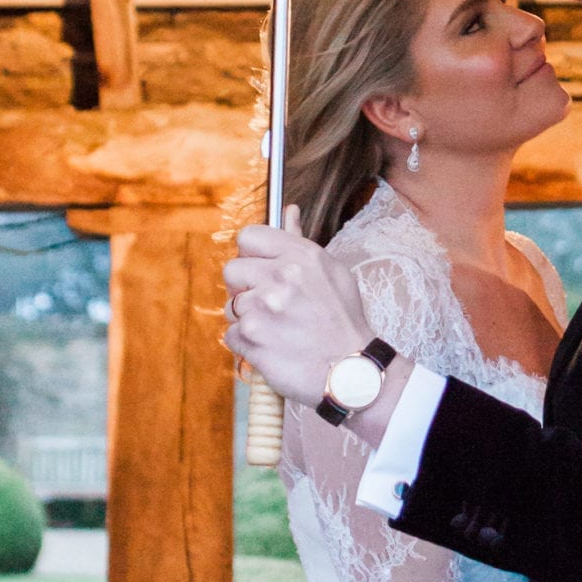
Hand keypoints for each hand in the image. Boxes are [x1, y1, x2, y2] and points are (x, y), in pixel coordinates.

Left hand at [222, 206, 374, 409]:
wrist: (351, 372)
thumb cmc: (342, 320)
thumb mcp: (331, 272)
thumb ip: (300, 241)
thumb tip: (289, 210)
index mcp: (301, 256)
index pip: (248, 237)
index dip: (251, 255)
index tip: (261, 270)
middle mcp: (281, 277)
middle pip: (232, 270)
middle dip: (245, 288)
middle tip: (270, 305)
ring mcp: (263, 308)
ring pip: (231, 306)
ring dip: (248, 319)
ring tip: (277, 330)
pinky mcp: (252, 338)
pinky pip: (231, 335)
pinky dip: (247, 345)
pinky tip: (273, 347)